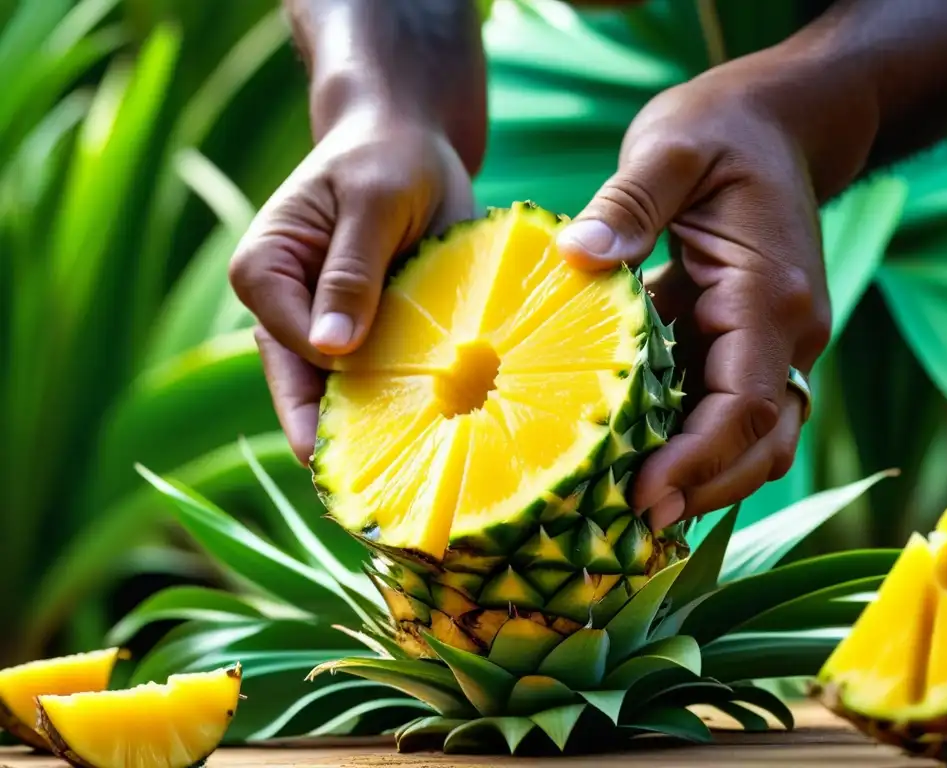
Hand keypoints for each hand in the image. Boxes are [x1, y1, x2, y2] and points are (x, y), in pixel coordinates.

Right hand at [229, 113, 476, 462]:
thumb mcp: (375, 202)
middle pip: (303, 388)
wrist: (409, 146)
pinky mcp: (360, 338)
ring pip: (338, 397)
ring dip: (373, 434)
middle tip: (375, 502)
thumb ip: (351, 271)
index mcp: (265, 272)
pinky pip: (373, 383)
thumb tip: (329, 347)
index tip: (364, 444)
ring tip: (407, 483)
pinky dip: (399, 410)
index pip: (288, 348)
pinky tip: (430, 445)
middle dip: (341, 439)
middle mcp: (283, 309)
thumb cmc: (389, 160)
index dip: (324, 395)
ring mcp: (321, 329)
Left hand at [555, 65, 831, 529]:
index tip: (641, 494)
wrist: (778, 122)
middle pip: (759, 441)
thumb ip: (628, 204)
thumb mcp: (671, 149)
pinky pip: (725, 409)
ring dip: (703, 478)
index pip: (746, 404)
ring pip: (751, 437)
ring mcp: (772, 342)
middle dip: (702, 488)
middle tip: (631, 525)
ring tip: (633, 513)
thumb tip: (575, 257)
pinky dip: (691, 444)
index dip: (697, 460)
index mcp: (768, 297)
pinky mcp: (744, 340)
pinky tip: (638, 461)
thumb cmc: (723, 131)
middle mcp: (784, 332)